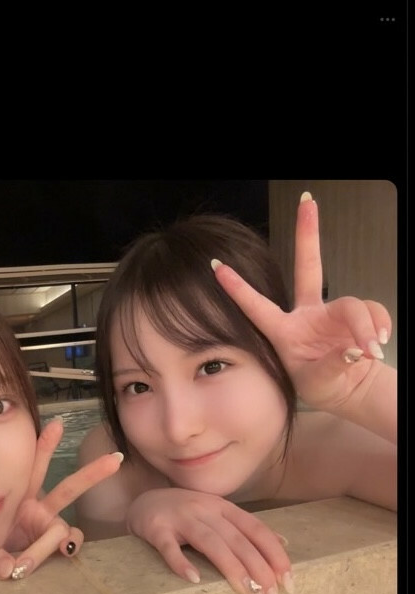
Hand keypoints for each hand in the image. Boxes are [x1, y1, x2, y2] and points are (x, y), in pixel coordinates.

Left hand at [0, 417, 122, 579]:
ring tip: (48, 554)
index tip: (57, 425)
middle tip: (116, 460)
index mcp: (19, 494)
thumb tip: (8, 570)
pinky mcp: (54, 544)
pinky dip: (67, 549)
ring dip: (63, 540)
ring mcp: (49, 526)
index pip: (35, 468)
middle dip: (91, 474)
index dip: (45, 446)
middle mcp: (39, 507)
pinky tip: (64, 552)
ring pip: (66, 528)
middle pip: (69, 488)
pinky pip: (67, 545)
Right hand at [127, 488, 291, 593]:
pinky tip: (194, 579)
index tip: (288, 581)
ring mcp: (180, 517)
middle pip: (236, 538)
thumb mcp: (217, 513)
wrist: (142, 502)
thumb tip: (283, 542)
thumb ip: (245, 527)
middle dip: (258, 567)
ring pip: (210, 542)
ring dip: (231, 567)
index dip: (274, 554)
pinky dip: (181, 562)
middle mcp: (204, 509)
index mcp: (222, 507)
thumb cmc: (184, 513)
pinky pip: (169, 547)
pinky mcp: (157, 529)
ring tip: (246, 591)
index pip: (255, 529)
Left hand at [212, 192, 391, 412]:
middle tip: (307, 201)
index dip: (236, 287)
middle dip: (308, 233)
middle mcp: (307, 314)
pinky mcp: (357, 316)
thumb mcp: (317, 381)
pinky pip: (373, 313)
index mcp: (284, 330)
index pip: (256, 305)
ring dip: (365, 327)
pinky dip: (378, 328)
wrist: (349, 391)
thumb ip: (332, 365)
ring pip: (353, 305)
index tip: (215, 265)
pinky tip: (376, 346)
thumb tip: (353, 348)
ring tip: (370, 351)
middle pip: (308, 265)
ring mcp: (332, 312)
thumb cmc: (322, 386)